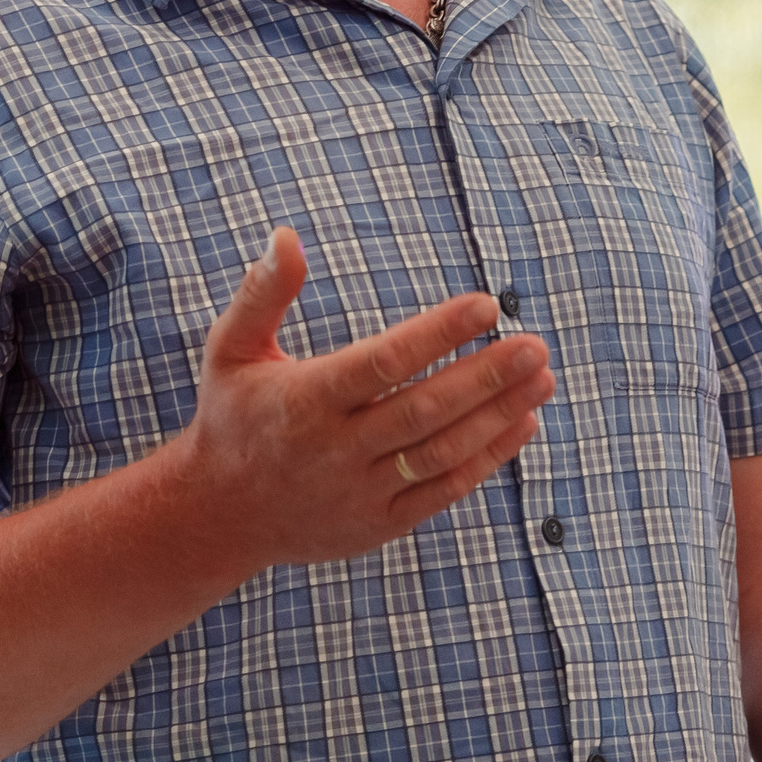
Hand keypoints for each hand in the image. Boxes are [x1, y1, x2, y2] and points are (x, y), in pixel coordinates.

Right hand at [170, 226, 553, 569]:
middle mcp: (334, 451)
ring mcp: (359, 493)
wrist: (219, 516)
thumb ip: (263, 293)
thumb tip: (288, 235)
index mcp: (303, 401)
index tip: (485, 304)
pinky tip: (523, 423)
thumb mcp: (231, 349)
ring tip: (542, 379)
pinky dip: (487, 459)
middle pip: (424, 410)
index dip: (437, 334)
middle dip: (486, 377)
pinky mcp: (377, 526)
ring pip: (442, 454)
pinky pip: (443, 492)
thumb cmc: (233, 416)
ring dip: (498, 416)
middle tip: (536, 344)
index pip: (382, 362)